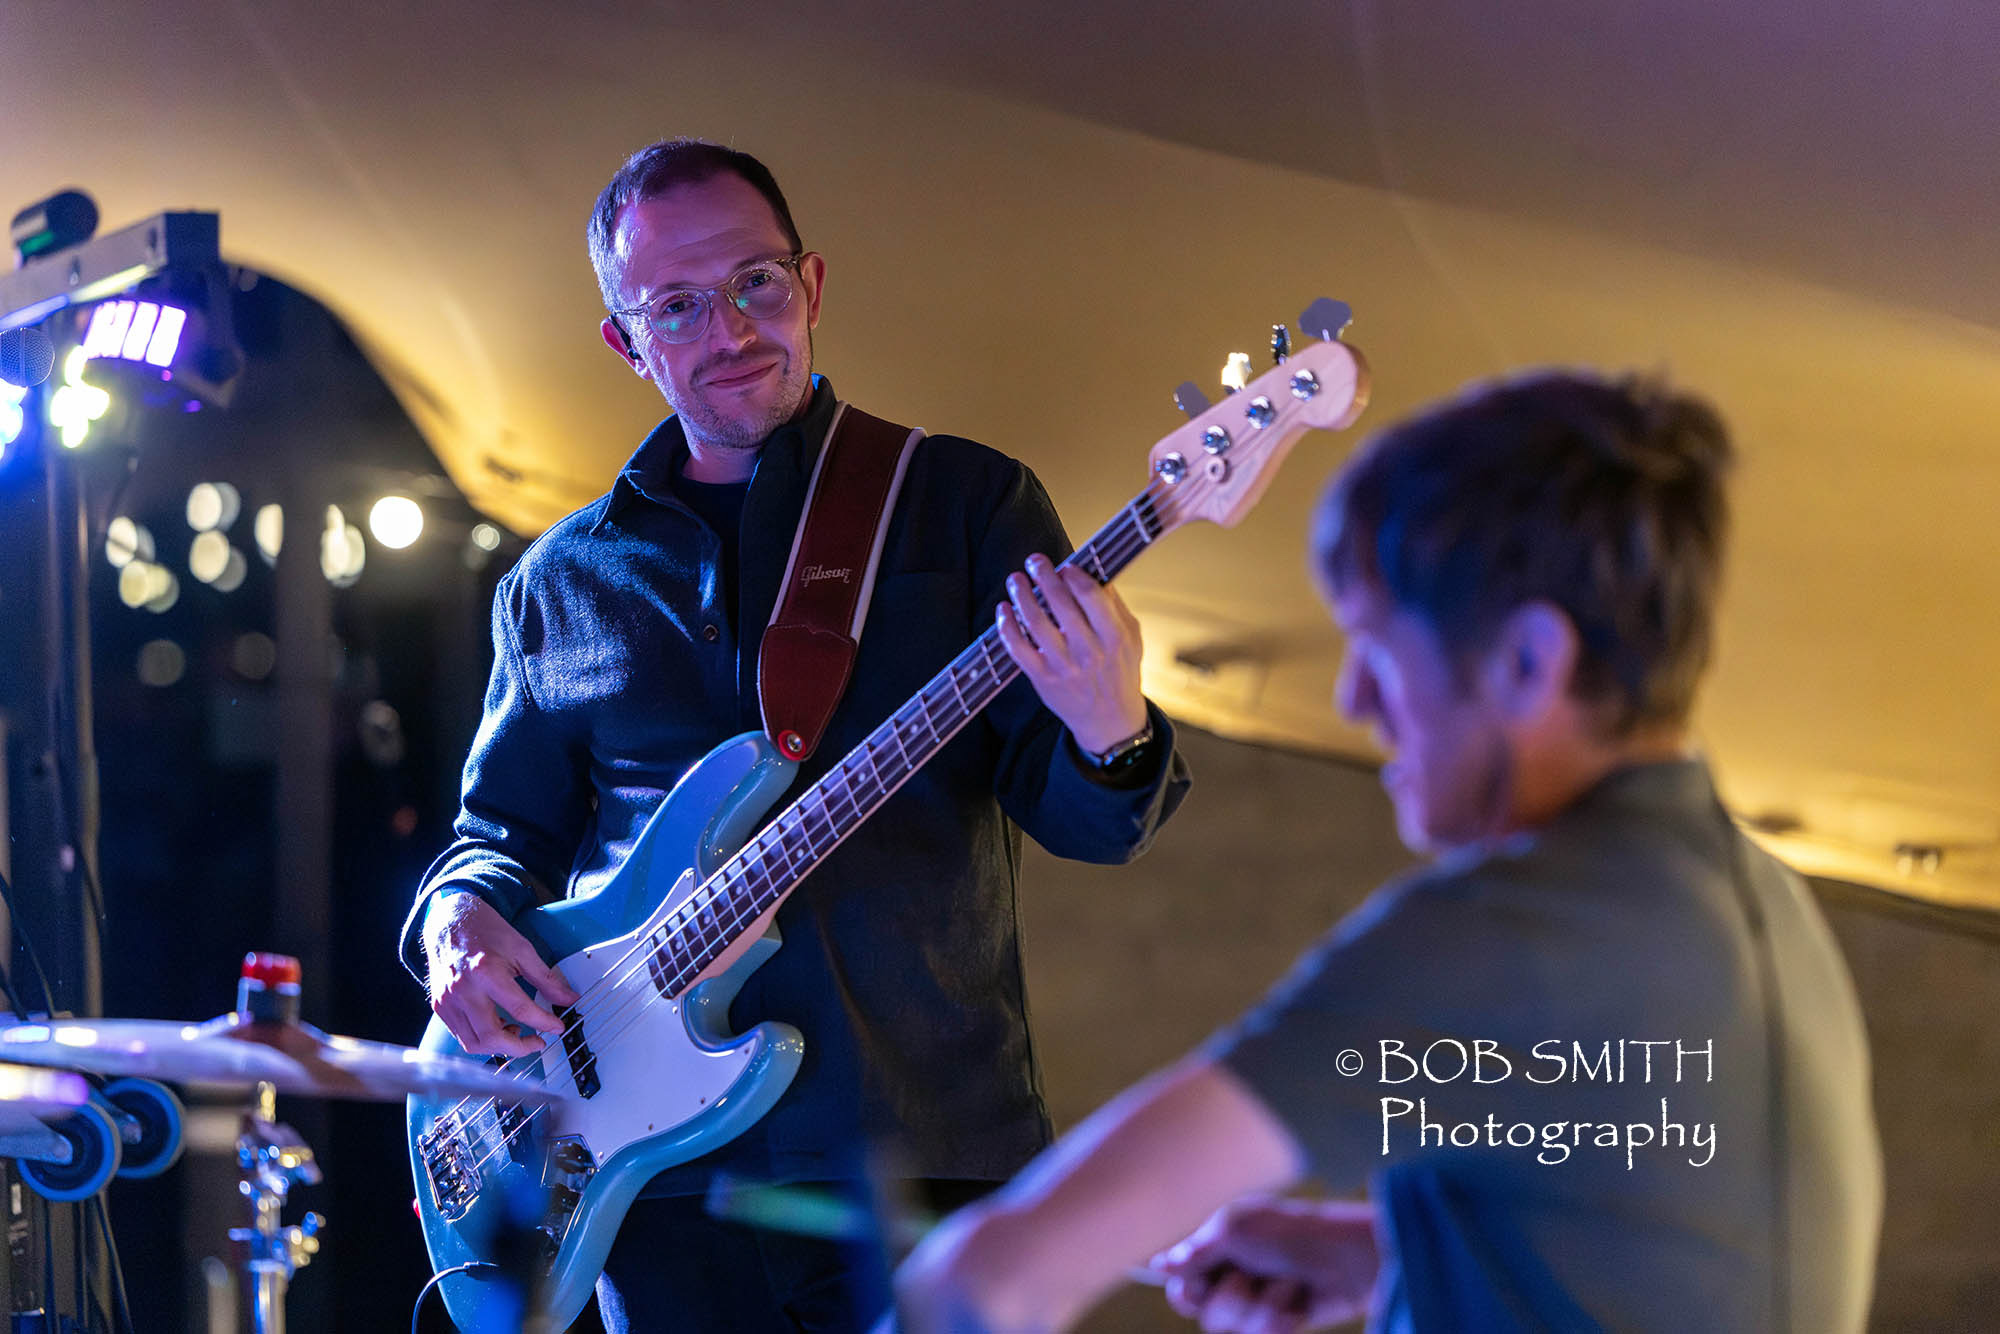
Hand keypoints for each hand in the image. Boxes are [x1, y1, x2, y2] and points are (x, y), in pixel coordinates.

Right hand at [422, 892, 579, 1057]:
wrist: (449, 920)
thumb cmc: (485, 931)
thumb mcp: (521, 949)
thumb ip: (545, 978)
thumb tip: (567, 998)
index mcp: (486, 972)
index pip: (520, 1009)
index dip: (544, 1023)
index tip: (557, 1027)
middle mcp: (463, 990)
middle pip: (491, 1037)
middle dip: (520, 1047)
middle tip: (537, 1041)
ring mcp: (447, 1001)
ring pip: (474, 1043)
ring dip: (500, 1047)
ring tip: (517, 1032)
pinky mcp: (440, 1007)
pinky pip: (461, 1035)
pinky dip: (482, 1039)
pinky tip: (497, 1026)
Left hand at [995, 553, 1147, 754]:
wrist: (1110, 721)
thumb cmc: (1120, 672)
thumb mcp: (1131, 638)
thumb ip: (1114, 606)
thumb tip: (1093, 572)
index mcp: (1114, 637)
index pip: (1090, 595)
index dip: (1073, 575)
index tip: (1064, 566)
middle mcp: (1090, 652)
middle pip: (1060, 603)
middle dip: (1044, 576)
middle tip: (1034, 561)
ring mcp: (1064, 667)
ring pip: (1035, 622)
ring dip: (1021, 595)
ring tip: (1016, 580)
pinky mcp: (1043, 679)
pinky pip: (1018, 648)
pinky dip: (1007, 626)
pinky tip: (1003, 610)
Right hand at [1150, 1196, 1378, 1333]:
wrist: (1345, 1256)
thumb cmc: (1288, 1233)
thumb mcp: (1234, 1231)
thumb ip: (1195, 1252)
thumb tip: (1156, 1265)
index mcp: (1219, 1248)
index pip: (1182, 1283)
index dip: (1187, 1290)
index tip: (1197, 1285)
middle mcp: (1235, 1275)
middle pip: (1203, 1312)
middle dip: (1227, 1299)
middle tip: (1246, 1279)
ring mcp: (1258, 1301)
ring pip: (1232, 1326)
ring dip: (1259, 1306)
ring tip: (1285, 1285)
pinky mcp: (1281, 1322)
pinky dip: (1280, 1317)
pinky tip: (1299, 1302)